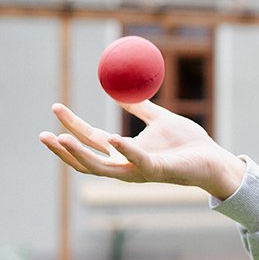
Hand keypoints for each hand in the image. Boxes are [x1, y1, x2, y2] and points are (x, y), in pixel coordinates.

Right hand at [38, 101, 243, 199]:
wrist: (214, 159)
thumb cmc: (188, 143)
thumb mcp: (159, 119)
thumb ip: (139, 106)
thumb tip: (121, 88)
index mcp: (124, 152)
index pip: (90, 139)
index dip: (71, 125)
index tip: (55, 107)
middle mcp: (126, 166)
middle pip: (86, 159)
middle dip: (63, 148)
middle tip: (43, 133)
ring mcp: (140, 171)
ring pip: (101, 168)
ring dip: (80, 154)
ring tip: (61, 138)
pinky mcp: (158, 171)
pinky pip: (138, 161)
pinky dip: (125, 151)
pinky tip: (113, 139)